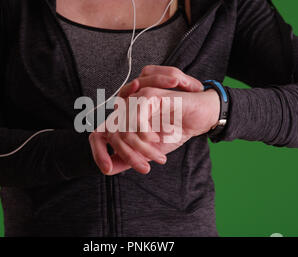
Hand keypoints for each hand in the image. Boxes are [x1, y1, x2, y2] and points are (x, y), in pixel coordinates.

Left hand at [89, 65, 219, 174]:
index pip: (97, 134)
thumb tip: (108, 169)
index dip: (98, 153)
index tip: (108, 170)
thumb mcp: (148, 150)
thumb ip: (128, 157)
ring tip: (159, 157)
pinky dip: (146, 135)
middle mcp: (124, 108)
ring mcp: (135, 99)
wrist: (199, 117)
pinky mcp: (148, 95)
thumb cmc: (174, 130)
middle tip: (146, 168)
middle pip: (111, 136)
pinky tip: (158, 138)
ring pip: (124, 131)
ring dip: (142, 149)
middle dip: (129, 156)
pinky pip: (136, 121)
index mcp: (122, 120)